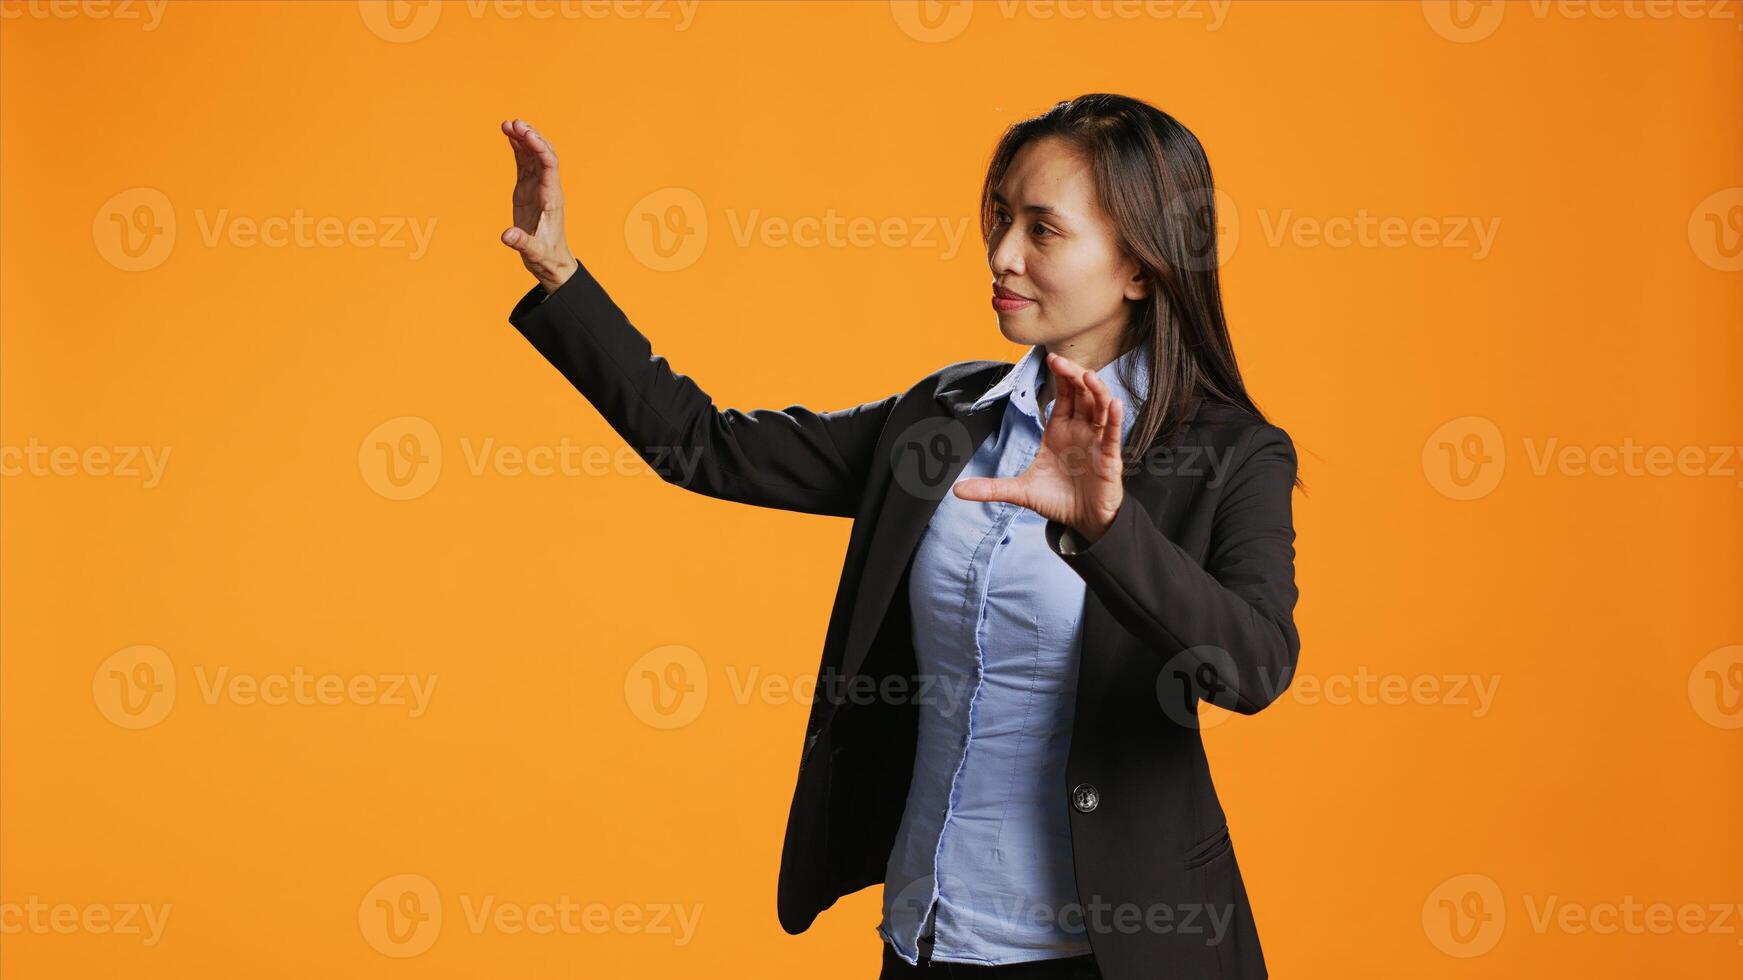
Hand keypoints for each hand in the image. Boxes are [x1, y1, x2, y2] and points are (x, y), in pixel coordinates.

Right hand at [499, 118, 577, 293]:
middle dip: (530, 136)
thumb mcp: (534, 253)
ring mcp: (538, 187)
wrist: (551, 262)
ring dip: (523, 138)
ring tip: (507, 124)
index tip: (525, 133)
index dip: (539, 147)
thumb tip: (506, 236)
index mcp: (552, 197)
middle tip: (513, 123)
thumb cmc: (546, 257)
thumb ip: (522, 243)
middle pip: (543, 153)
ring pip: (534, 155)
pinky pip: (524, 163)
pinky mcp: (528, 190)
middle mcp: (547, 188)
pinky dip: (518, 148)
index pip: (549, 164)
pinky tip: (508, 135)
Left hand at [953, 352, 1126, 544]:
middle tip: (1060, 360)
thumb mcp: (1020, 492)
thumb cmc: (1056, 500)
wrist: (1080, 523)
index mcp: (1059, 430)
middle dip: (1073, 376)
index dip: (1060, 376)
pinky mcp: (1108, 458)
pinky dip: (1114, 418)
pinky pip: (1112, 434)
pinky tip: (1113, 403)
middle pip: (1081, 394)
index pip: (1063, 395)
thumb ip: (991, 488)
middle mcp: (1079, 430)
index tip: (1051, 359)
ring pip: (1100, 408)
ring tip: (1087, 376)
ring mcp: (1095, 442)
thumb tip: (956, 490)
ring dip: (1096, 391)